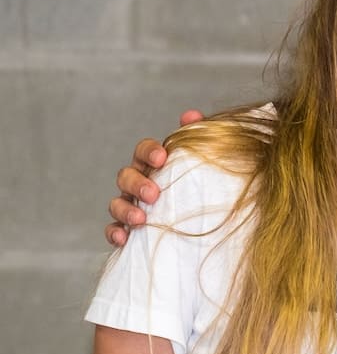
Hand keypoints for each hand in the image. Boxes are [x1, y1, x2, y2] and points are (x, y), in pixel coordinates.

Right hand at [104, 110, 201, 247]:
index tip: (162, 158)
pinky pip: (113, 229)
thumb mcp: (202, 162)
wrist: (207, 224)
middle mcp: (138, 182)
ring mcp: (131, 205)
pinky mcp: (128, 229)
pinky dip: (115, 232)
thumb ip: (197, 136)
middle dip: (137, 183)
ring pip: (117, 203)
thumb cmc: (201, 186)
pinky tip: (123, 238)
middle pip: (126, 176)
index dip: (149, 151)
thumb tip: (192, 115)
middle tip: (153, 194)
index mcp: (154, 164)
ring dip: (125, 209)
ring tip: (141, 218)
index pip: (143, 151)